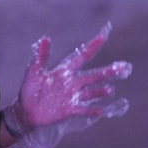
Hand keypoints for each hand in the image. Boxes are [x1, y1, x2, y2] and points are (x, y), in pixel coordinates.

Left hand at [3, 23, 131, 147]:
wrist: (25, 110)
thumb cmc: (29, 90)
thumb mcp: (34, 71)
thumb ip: (41, 56)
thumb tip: (45, 38)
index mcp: (65, 72)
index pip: (82, 57)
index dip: (92, 47)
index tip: (102, 37)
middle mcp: (72, 83)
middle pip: (93, 75)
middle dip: (108, 71)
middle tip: (122, 67)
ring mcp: (72, 96)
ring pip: (91, 92)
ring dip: (100, 91)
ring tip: (110, 89)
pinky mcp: (69, 109)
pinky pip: (82, 109)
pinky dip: (90, 110)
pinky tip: (100, 110)